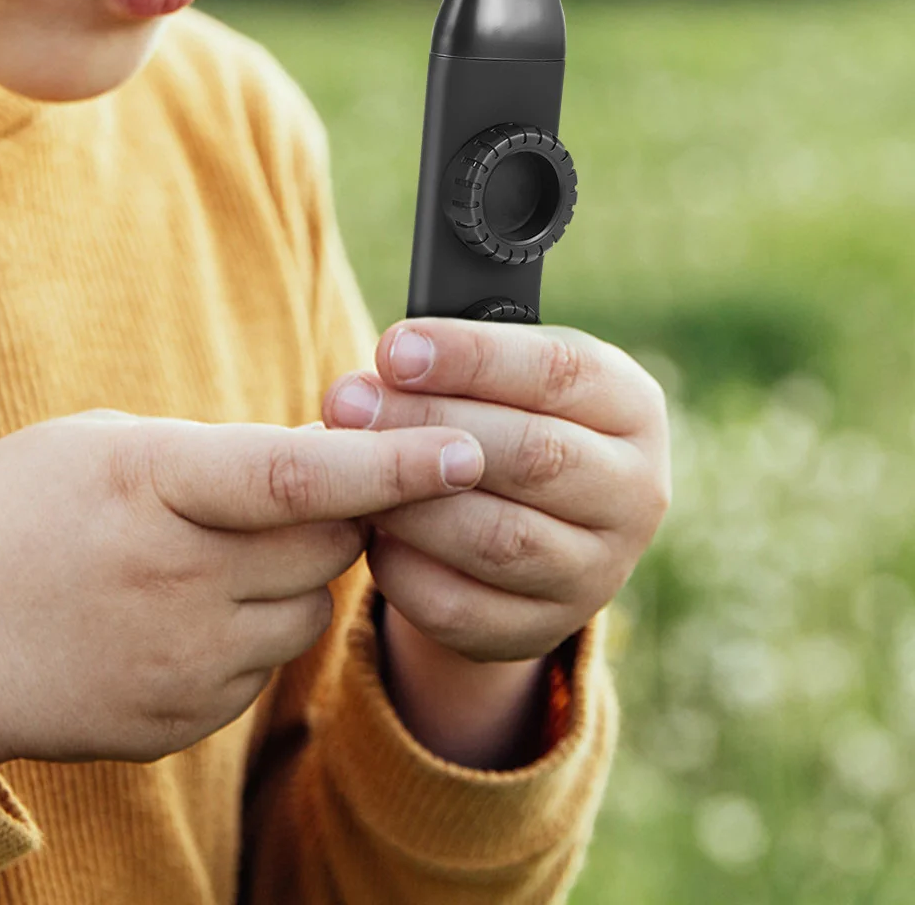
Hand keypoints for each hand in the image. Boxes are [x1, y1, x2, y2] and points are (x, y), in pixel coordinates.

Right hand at [0, 409, 484, 776]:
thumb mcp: (88, 448)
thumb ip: (198, 458)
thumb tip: (293, 471)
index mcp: (150, 488)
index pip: (299, 474)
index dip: (391, 463)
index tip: (463, 447)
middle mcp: (180, 579)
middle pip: (327, 543)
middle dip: (346, 508)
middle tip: (308, 479)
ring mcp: (185, 659)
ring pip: (305, 606)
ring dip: (295, 569)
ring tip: (212, 547)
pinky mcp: (185, 717)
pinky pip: (261, 661)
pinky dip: (248, 625)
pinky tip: (176, 605)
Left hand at [323, 319, 670, 665]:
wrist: (518, 515)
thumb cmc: (497, 413)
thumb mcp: (496, 372)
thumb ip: (452, 362)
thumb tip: (381, 371)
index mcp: (629, 405)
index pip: (560, 371)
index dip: (472, 358)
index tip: (393, 350)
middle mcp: (634, 492)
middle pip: (531, 456)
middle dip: (425, 425)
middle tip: (345, 404)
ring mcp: (597, 572)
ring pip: (499, 538)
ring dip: (410, 501)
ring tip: (347, 468)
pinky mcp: (541, 629)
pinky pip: (462, 607)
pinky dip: (404, 568)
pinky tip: (366, 530)